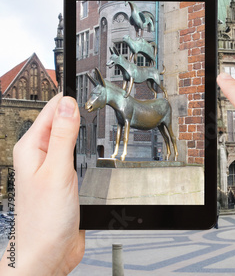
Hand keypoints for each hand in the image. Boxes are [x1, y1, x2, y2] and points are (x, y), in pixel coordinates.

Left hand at [0, 94, 84, 274]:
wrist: (49, 253)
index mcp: (31, 148)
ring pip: (71, 138)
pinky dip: (86, 148)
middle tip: (98, 99)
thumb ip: (63, 137)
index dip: (70, 97)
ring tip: (96, 116)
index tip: (88, 86)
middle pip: (61, 122)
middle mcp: (40, 155)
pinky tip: (92, 146)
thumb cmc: (44, 220)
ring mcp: (53, 167)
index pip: (51, 110)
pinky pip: (76, 155)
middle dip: (79, 111)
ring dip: (83, 129)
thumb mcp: (57, 172)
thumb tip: (67, 104)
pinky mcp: (65, 179)